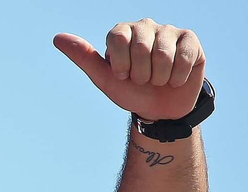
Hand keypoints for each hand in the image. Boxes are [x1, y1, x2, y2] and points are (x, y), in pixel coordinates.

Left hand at [54, 20, 204, 122]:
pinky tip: (175, 79)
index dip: (121, 64)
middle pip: (141, 47)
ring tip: (158, 80)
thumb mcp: (105, 79)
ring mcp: (169, 31)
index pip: (118, 37)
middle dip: (141, 74)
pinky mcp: (190, 40)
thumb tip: (57, 38)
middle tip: (143, 80)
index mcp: (122, 32)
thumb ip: (83, 57)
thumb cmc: (131, 92)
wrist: (160, 110)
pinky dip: (177, 77)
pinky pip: (183, 57)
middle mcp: (145, 26)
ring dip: (159, 78)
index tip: (123, 76)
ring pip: (163, 54)